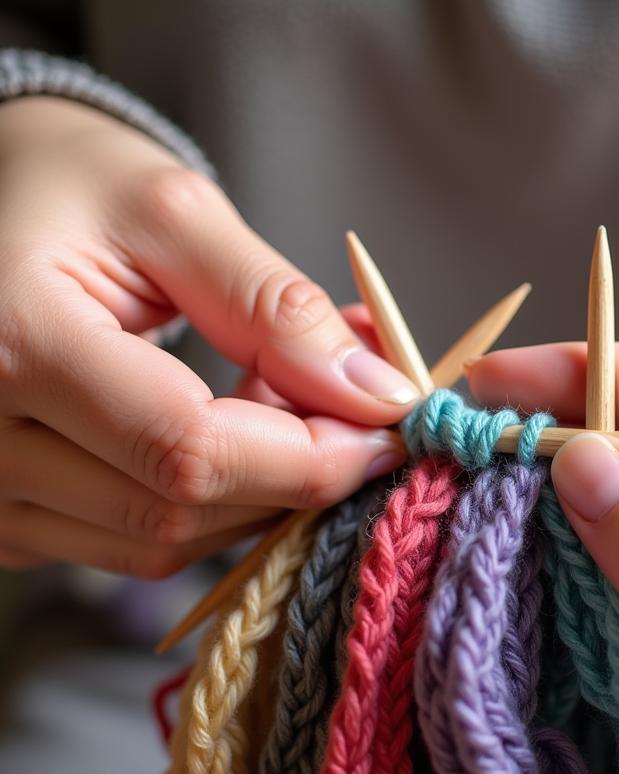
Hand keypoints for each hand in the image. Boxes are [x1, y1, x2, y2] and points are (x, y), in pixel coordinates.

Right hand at [0, 97, 415, 576]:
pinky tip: (231, 436)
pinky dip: (211, 505)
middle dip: (293, 472)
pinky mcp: (8, 519)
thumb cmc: (69, 190)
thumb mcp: (175, 215)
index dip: (308, 456)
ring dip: (256, 492)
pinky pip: (134, 545)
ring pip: (163, 544)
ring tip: (279, 403)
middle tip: (346, 405)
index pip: (186, 449)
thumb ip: (278, 309)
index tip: (387, 427)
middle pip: (181, 512)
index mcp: (10, 342)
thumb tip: (378, 397)